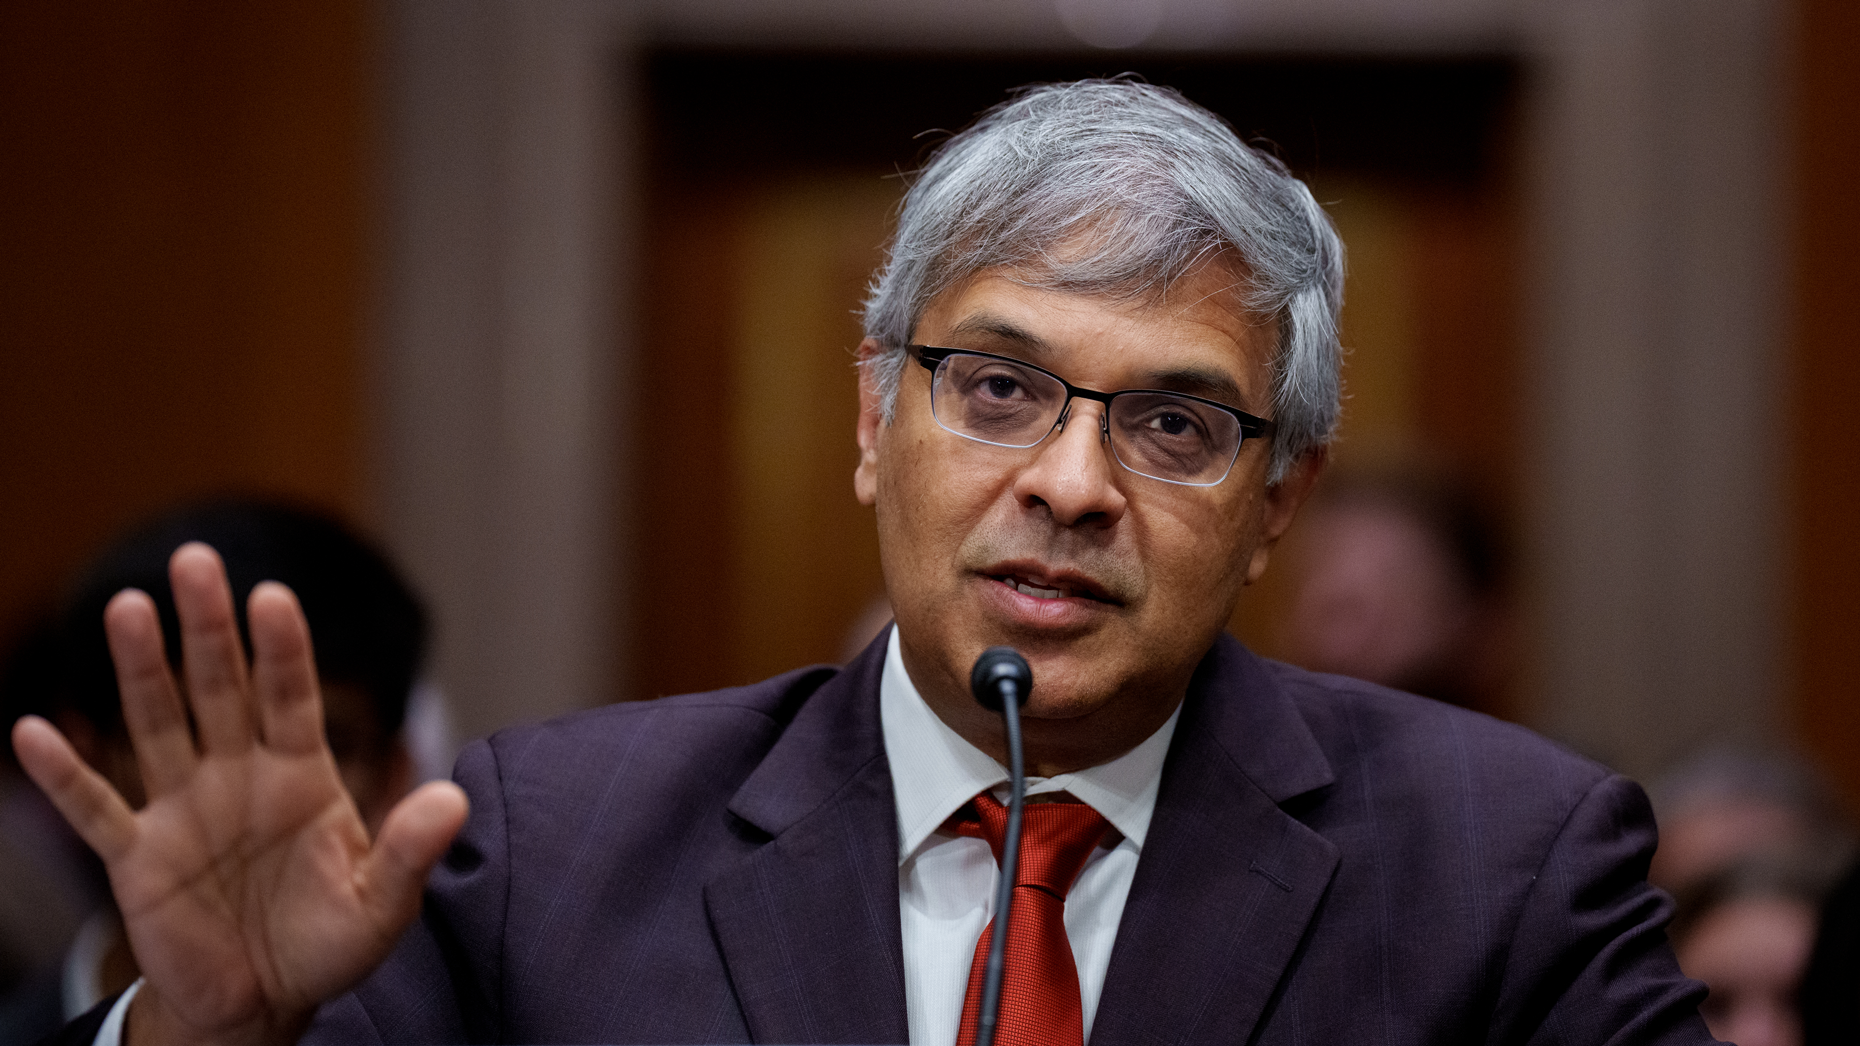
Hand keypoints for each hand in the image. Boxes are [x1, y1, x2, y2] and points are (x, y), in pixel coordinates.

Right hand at [10, 543, 468, 1045]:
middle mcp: (239, 776)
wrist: (265, 1003)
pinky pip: (97, 809)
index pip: (292, 696)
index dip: (283, 649)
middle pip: (221, 688)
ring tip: (129, 606)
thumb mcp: (381, 904)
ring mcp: (185, 810)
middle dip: (209, 628)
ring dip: (143, 670)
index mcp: (302, 775)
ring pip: (159, 725)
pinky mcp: (138, 858)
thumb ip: (410, 851)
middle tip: (195, 559)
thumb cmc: (329, 943)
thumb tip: (453, 800)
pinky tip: (32, 730)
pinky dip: (66, 776)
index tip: (273, 595)